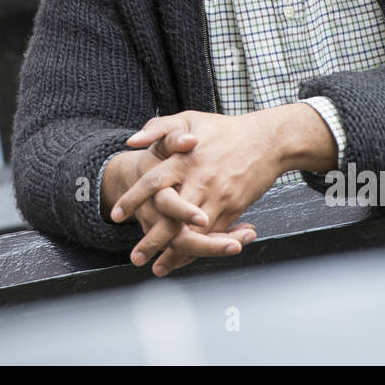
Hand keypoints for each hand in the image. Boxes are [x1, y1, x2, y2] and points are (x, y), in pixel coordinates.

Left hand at [116, 104, 332, 275]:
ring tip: (158, 267)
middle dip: (153, 240)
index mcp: (185, 159)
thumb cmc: (225, 130)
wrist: (267, 140)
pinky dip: (199, 249)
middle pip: (172, 217)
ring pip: (194, 232)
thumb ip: (158, 128)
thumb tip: (131, 141)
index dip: (133, 199)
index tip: (116, 216)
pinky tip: (185, 259)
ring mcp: (219, 197)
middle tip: (136, 257)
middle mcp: (200, 181)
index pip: (153, 182)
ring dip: (175, 253)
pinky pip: (214, 234)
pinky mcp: (234, 208)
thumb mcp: (189, 117)